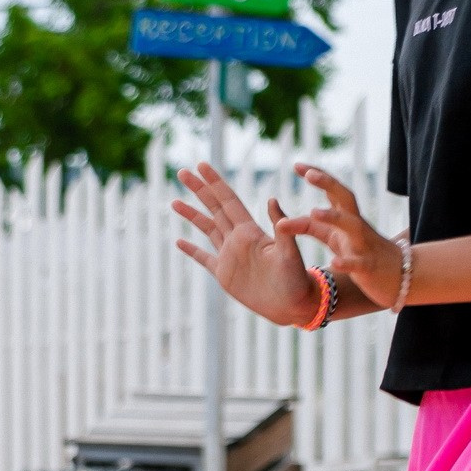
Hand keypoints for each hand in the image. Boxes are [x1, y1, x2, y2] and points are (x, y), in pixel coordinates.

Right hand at [172, 163, 319, 326]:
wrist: (295, 305)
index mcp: (250, 232)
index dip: (215, 183)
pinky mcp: (224, 275)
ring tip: (174, 202)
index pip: (228, 201)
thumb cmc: (297, 279)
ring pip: (207, 229)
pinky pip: (204, 258)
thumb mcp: (290, 252)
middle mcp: (238, 239)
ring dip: (192, 215)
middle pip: (214, 208)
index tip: (202, 165)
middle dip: (199, 190)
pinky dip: (191, 250)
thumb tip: (272, 199)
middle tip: (182, 172)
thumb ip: (281, 227)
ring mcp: (229, 256)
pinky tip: (179, 241)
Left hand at [298, 165, 406, 307]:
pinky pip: (358, 263)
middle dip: (329, 183)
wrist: (400, 276)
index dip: (318, 176)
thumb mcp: (334, 238)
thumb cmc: (363, 253)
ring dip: (334, 217)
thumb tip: (280, 220)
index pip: (334, 191)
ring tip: (313, 211)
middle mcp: (357, 226)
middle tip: (309, 174)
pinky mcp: (368, 267)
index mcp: (348, 217)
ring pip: (352, 226)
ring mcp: (364, 245)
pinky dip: (346, 262)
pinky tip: (333, 262)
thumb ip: (311, 227)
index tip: (297, 164)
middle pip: (346, 198)